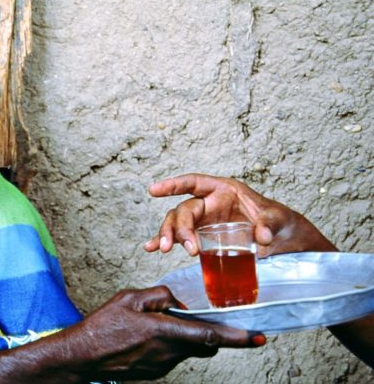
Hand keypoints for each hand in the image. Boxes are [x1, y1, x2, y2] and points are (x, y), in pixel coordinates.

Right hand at [0, 286, 264, 382]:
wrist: (83, 356)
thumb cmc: (103, 326)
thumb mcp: (130, 298)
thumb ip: (159, 295)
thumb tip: (176, 299)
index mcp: (165, 332)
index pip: (210, 337)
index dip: (238, 338)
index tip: (258, 337)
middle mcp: (168, 353)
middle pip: (204, 346)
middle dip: (211, 334)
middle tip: (206, 321)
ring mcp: (162, 366)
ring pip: (188, 350)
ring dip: (187, 338)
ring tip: (165, 324)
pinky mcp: (155, 372)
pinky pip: (173, 356)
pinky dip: (172, 345)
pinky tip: (151, 335)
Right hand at [144, 174, 336, 256]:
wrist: (282, 241)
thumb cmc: (278, 222)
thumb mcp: (278, 219)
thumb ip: (269, 224)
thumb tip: (261, 236)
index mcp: (223, 190)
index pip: (194, 183)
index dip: (174, 184)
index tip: (155, 189)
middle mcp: (209, 204)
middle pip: (184, 211)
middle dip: (178, 227)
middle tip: (185, 247)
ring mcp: (204, 222)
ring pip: (177, 224)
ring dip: (168, 235)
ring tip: (164, 250)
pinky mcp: (202, 238)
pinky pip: (179, 239)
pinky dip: (165, 242)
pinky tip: (151, 248)